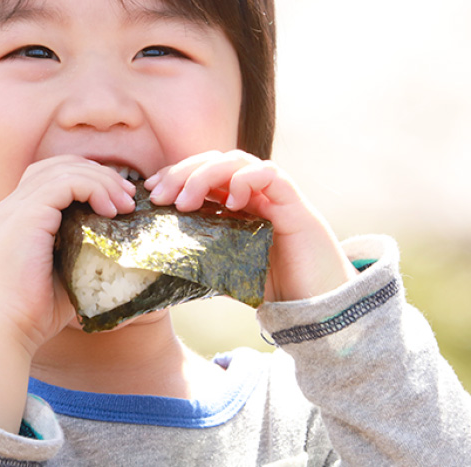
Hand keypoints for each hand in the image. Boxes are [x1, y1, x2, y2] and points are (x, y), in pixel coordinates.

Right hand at [0, 155, 137, 351]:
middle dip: (99, 174)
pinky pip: (65, 183)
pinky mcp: (26, 216)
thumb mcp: (64, 272)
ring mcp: (15, 208)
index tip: (118, 201)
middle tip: (128, 197)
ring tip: (125, 205)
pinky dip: (93, 188)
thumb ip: (82, 252)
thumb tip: (121, 249)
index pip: (51, 176)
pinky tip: (110, 210)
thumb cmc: (34, 312)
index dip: (87, 179)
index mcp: (16, 217)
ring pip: (65, 169)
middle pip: (59, 165)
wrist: (5, 329)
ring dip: (102, 181)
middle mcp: (11, 206)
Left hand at [144, 150, 357, 301]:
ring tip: (186, 202)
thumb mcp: (225, 272)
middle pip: (214, 161)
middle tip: (160, 195)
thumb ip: (199, 261)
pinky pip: (271, 174)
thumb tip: (156, 267)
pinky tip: (230, 201)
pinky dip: (246, 180)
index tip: (150, 191)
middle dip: (182, 172)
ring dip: (205, 175)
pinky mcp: (295, 205)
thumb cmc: (274, 289)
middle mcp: (254, 194)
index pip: (201, 174)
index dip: (174, 175)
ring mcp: (275, 195)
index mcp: (236, 204)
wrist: (320, 309)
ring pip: (237, 162)